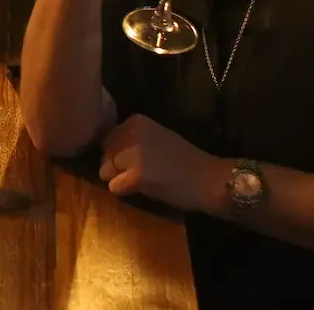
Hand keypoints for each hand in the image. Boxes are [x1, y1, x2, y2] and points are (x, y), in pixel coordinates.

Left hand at [99, 114, 225, 214]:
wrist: (209, 179)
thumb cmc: (183, 160)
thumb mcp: (155, 137)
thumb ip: (130, 140)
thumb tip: (105, 154)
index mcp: (135, 121)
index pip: (107, 140)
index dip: (119, 155)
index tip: (139, 160)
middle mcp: (131, 132)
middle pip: (105, 156)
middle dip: (117, 168)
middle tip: (142, 173)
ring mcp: (133, 154)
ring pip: (105, 172)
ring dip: (121, 180)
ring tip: (144, 180)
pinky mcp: (136, 176)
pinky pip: (114, 187)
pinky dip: (126, 192)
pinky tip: (146, 188)